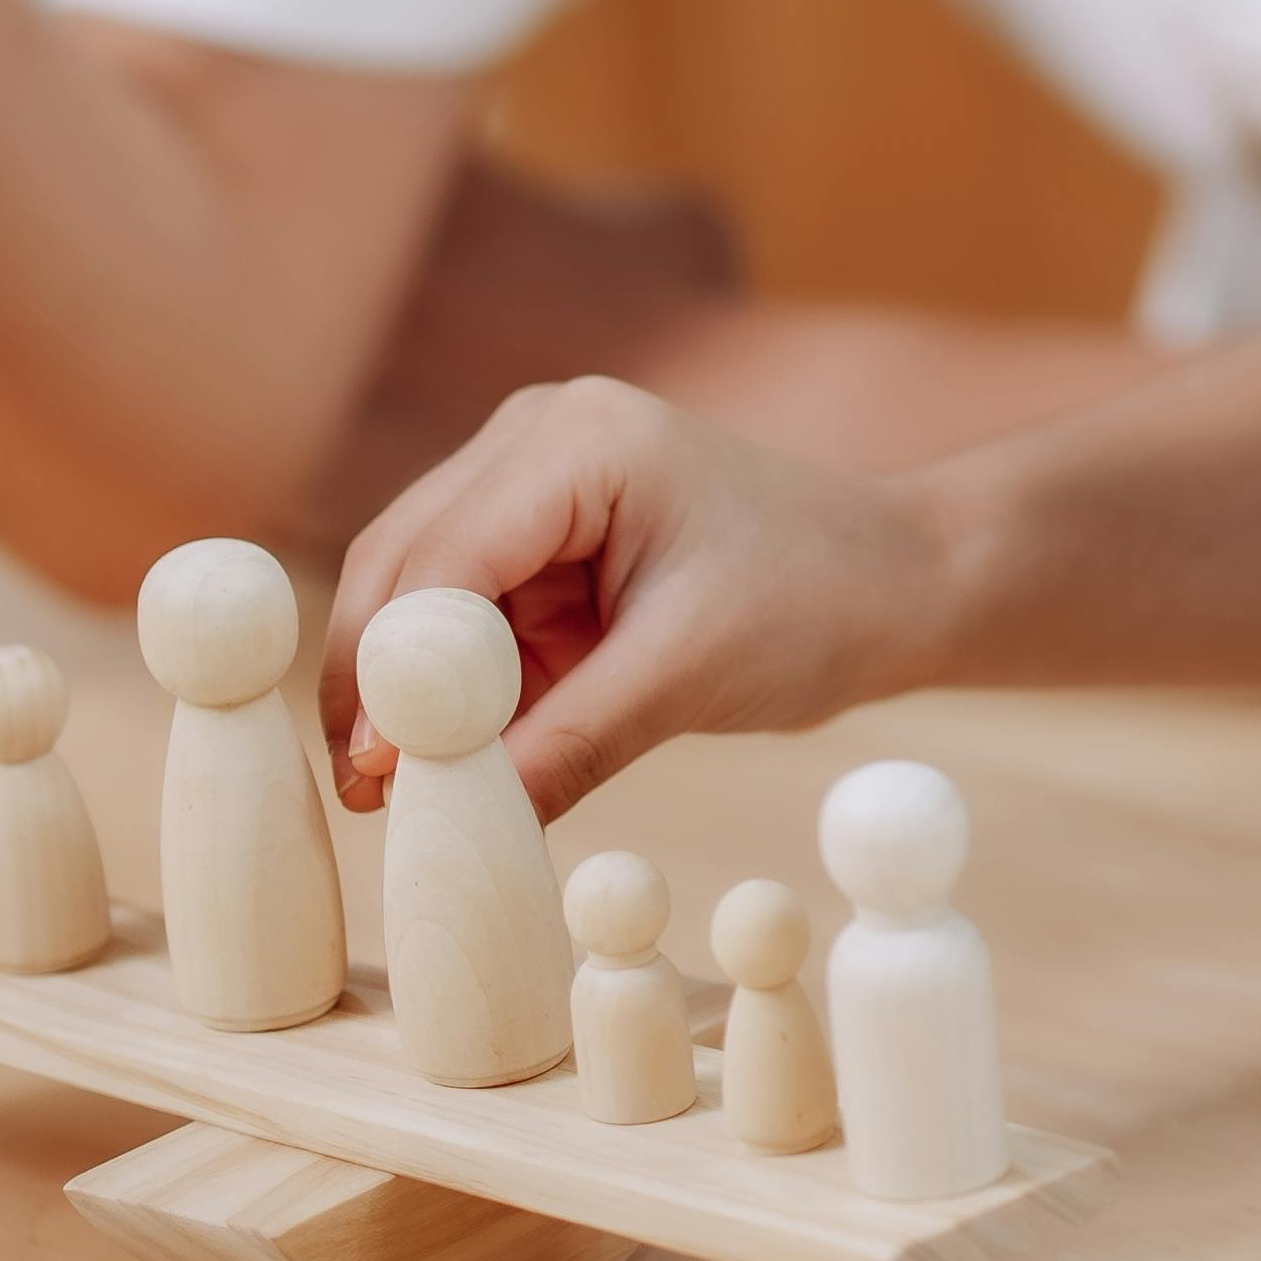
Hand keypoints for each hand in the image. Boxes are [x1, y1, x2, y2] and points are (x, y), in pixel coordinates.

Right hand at [324, 371, 951, 818]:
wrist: (895, 582)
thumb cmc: (816, 601)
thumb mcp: (687, 678)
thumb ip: (565, 742)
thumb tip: (450, 821)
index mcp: (578, 440)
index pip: (442, 558)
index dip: (395, 670)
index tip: (377, 773)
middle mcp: (536, 439)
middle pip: (405, 565)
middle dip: (379, 681)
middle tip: (365, 795)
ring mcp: (532, 481)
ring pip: (420, 594)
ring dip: (410, 692)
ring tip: (397, 798)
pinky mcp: (542, 537)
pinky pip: (468, 616)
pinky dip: (455, 689)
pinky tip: (452, 765)